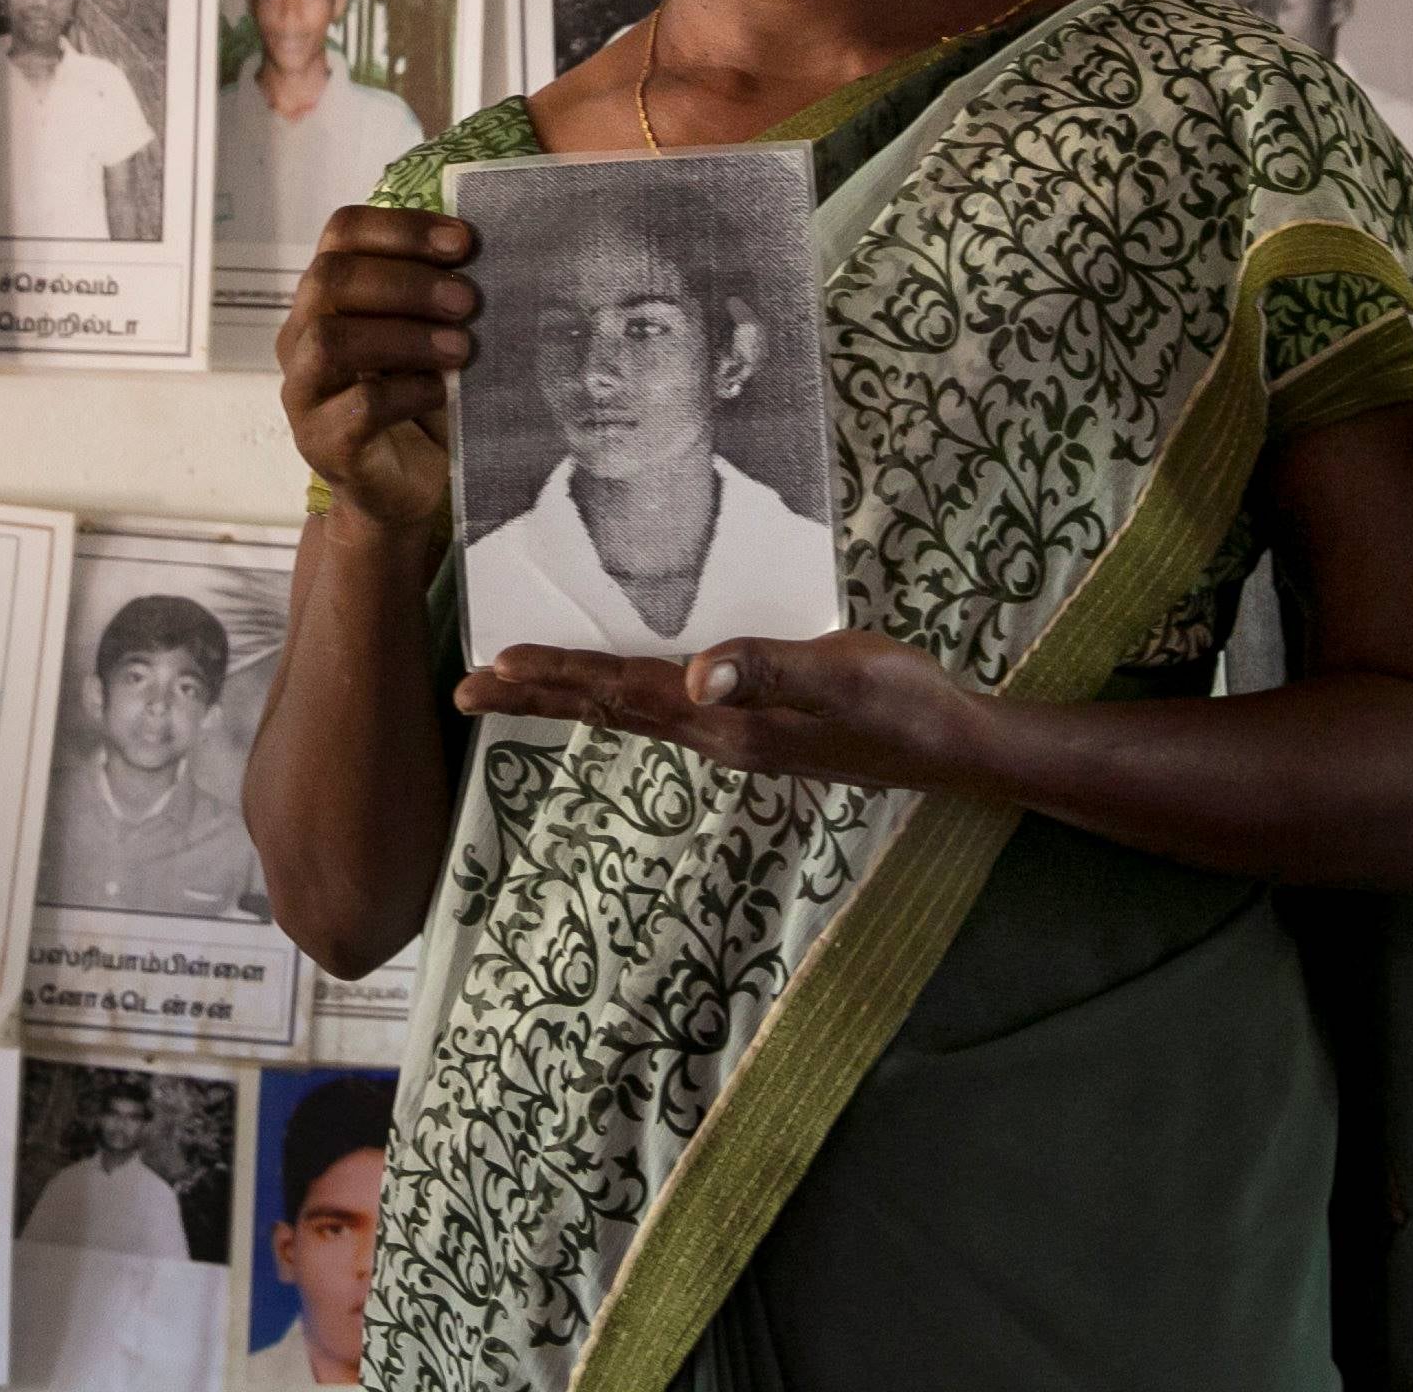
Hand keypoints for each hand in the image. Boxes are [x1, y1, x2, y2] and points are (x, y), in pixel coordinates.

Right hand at [277, 207, 472, 537]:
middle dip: (406, 281)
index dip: (401, 228)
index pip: (341, 233)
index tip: (462, 242)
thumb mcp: (427, 333)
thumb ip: (437, 293)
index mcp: (327, 297)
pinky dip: (410, 390)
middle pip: (330, 280)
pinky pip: (359, 406)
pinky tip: (442, 390)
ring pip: (330, 341)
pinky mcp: (323, 443)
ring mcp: (304, 392)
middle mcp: (301, 336)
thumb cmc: (418, 398)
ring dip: (405, 336)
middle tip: (467, 300)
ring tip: (461, 347)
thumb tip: (484, 252)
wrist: (406, 487)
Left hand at [455, 631, 976, 788]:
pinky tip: (616, 685)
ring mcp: (732, 735)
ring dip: (570, 696)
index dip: (556, 677)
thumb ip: (770, 668)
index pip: (619, 694)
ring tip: (514, 686)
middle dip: (536, 695)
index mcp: (723, 720)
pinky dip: (618, 692)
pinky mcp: (752, 726)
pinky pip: (662, 709)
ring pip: (630, 712)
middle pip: (607, 710)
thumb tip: (698, 674)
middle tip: (463, 691)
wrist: (949, 745)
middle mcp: (715, 734)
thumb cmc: (901, 702)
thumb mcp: (842, 674)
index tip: (490, 667)